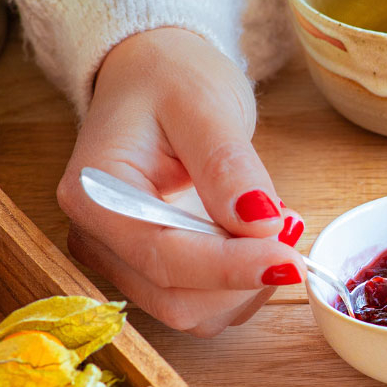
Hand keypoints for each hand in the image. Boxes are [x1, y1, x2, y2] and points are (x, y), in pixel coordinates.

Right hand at [58, 27, 304, 336]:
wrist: (153, 75)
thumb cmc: (169, 79)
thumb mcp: (203, 104)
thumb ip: (227, 166)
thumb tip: (261, 224)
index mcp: (94, 193)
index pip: (163, 256)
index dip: (231, 268)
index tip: (289, 261)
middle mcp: (96, 237)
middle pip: (176, 297)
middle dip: (243, 278)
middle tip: (291, 228)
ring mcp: (120, 259)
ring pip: (192, 311)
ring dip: (247, 284)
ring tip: (277, 224)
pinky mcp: (148, 269)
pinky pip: (202, 302)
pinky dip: (241, 283)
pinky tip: (258, 239)